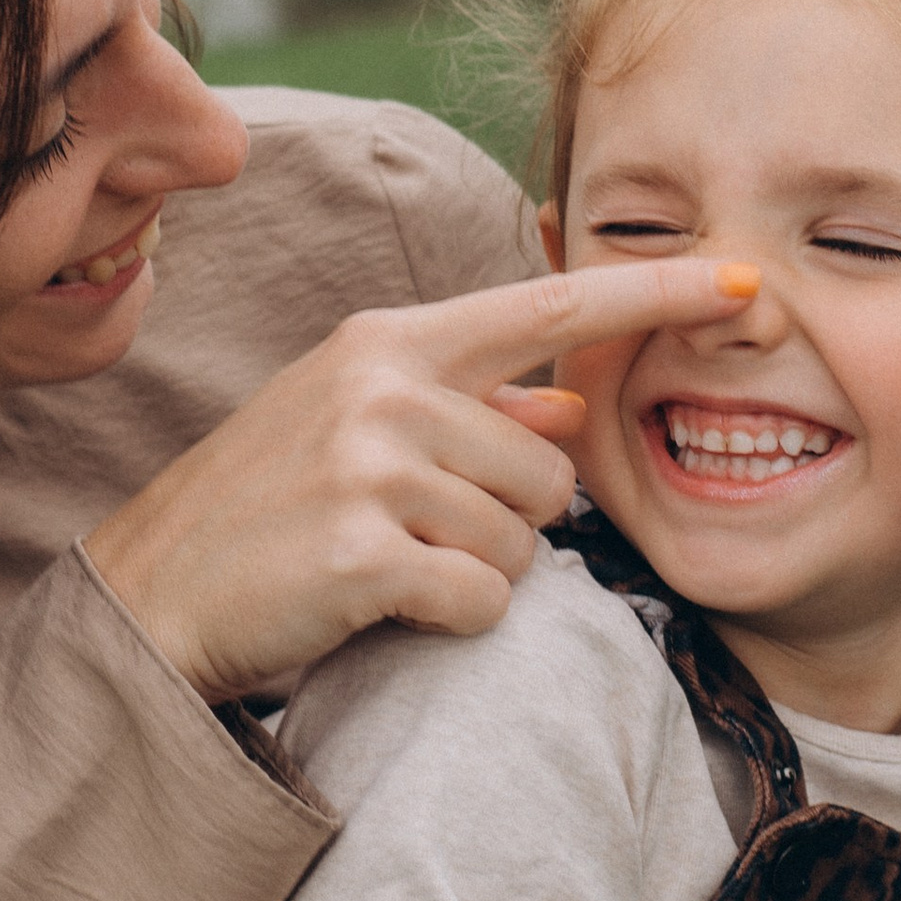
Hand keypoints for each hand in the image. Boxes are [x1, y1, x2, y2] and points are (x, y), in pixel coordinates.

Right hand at [84, 259, 753, 702]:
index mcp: (392, 341)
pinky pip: (484, 597)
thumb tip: (569, 407)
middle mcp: (386, 386)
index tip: (748, 282)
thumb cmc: (266, 509)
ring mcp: (372, 465)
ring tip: (390, 563)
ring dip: (477, 570)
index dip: (657, 296)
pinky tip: (384, 606)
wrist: (153, 595)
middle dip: (513, 518)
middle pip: (552, 467)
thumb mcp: (358, 427)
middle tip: (419, 532)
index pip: (551, 308)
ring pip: (525, 539)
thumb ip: (471, 408)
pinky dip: (453, 618)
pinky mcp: (365, 551)